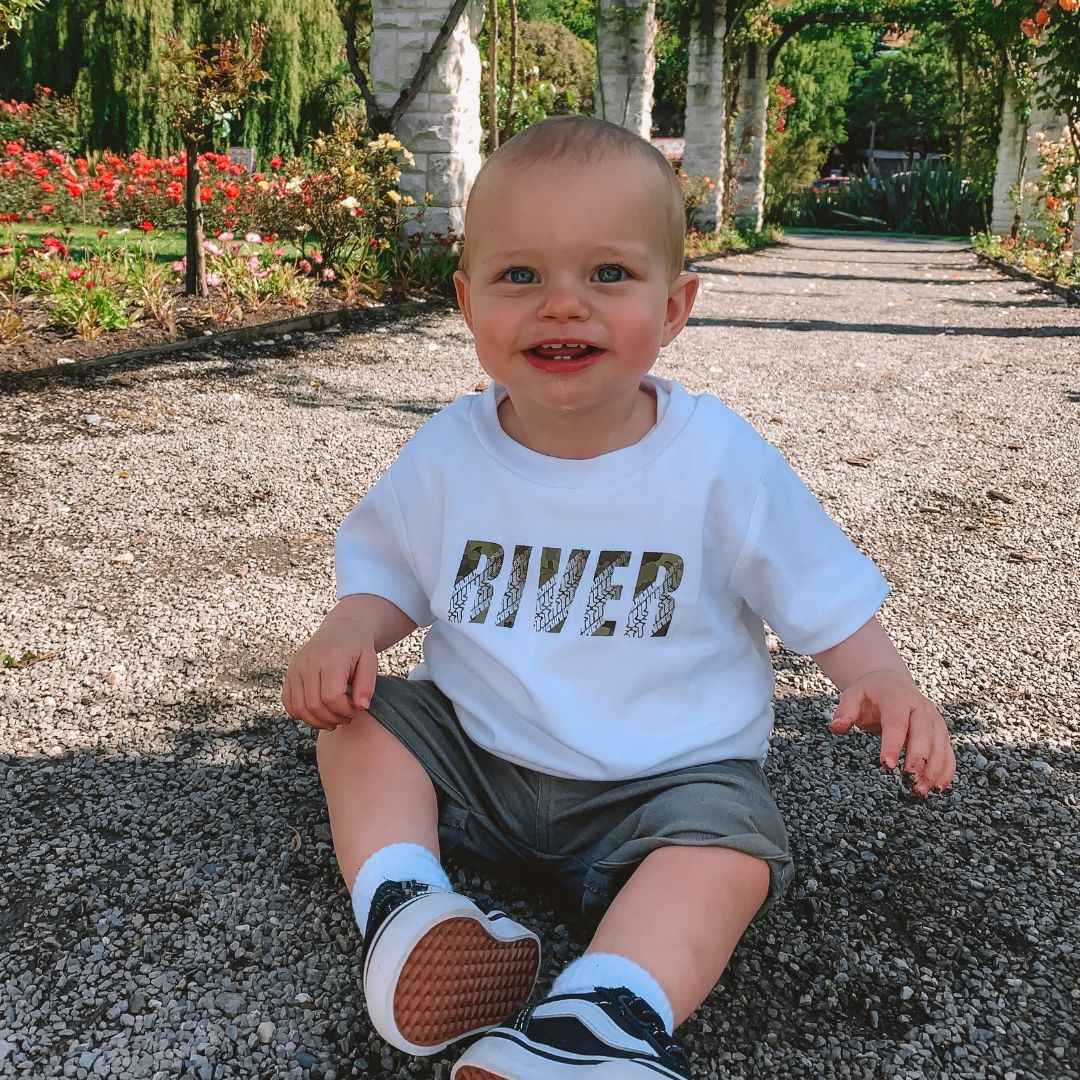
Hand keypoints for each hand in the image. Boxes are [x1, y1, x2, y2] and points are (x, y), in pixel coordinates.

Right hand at [281, 615, 377, 731]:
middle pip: (314, 705)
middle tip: (346, 717)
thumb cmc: (358, 647)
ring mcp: (296, 668)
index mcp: (330, 659)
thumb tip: (361, 707)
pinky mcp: (290, 673)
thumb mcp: (370, 661)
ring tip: (333, 719)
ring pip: (299, 707)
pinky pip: (288, 701)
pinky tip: (317, 714)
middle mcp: (308, 663)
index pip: (331, 697)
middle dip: (332, 718)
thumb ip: (367, 685)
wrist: (341, 629)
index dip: (344, 711)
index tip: (355, 710)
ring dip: (316, 721)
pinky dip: (300, 714)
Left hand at [828, 670, 955, 796]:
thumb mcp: (852, 697)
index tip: (887, 766)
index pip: (896, 723)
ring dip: (933, 770)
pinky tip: (938, 787)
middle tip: (909, 783)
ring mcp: (934, 720)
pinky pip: (948, 752)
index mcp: (897, 699)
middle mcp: (920, 708)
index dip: (893, 744)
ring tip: (920, 791)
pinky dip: (946, 770)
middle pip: (924, 735)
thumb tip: (835, 727)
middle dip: (918, 761)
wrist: (891, 683)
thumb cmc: (869, 694)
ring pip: (940, 745)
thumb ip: (844, 712)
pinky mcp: (941, 732)